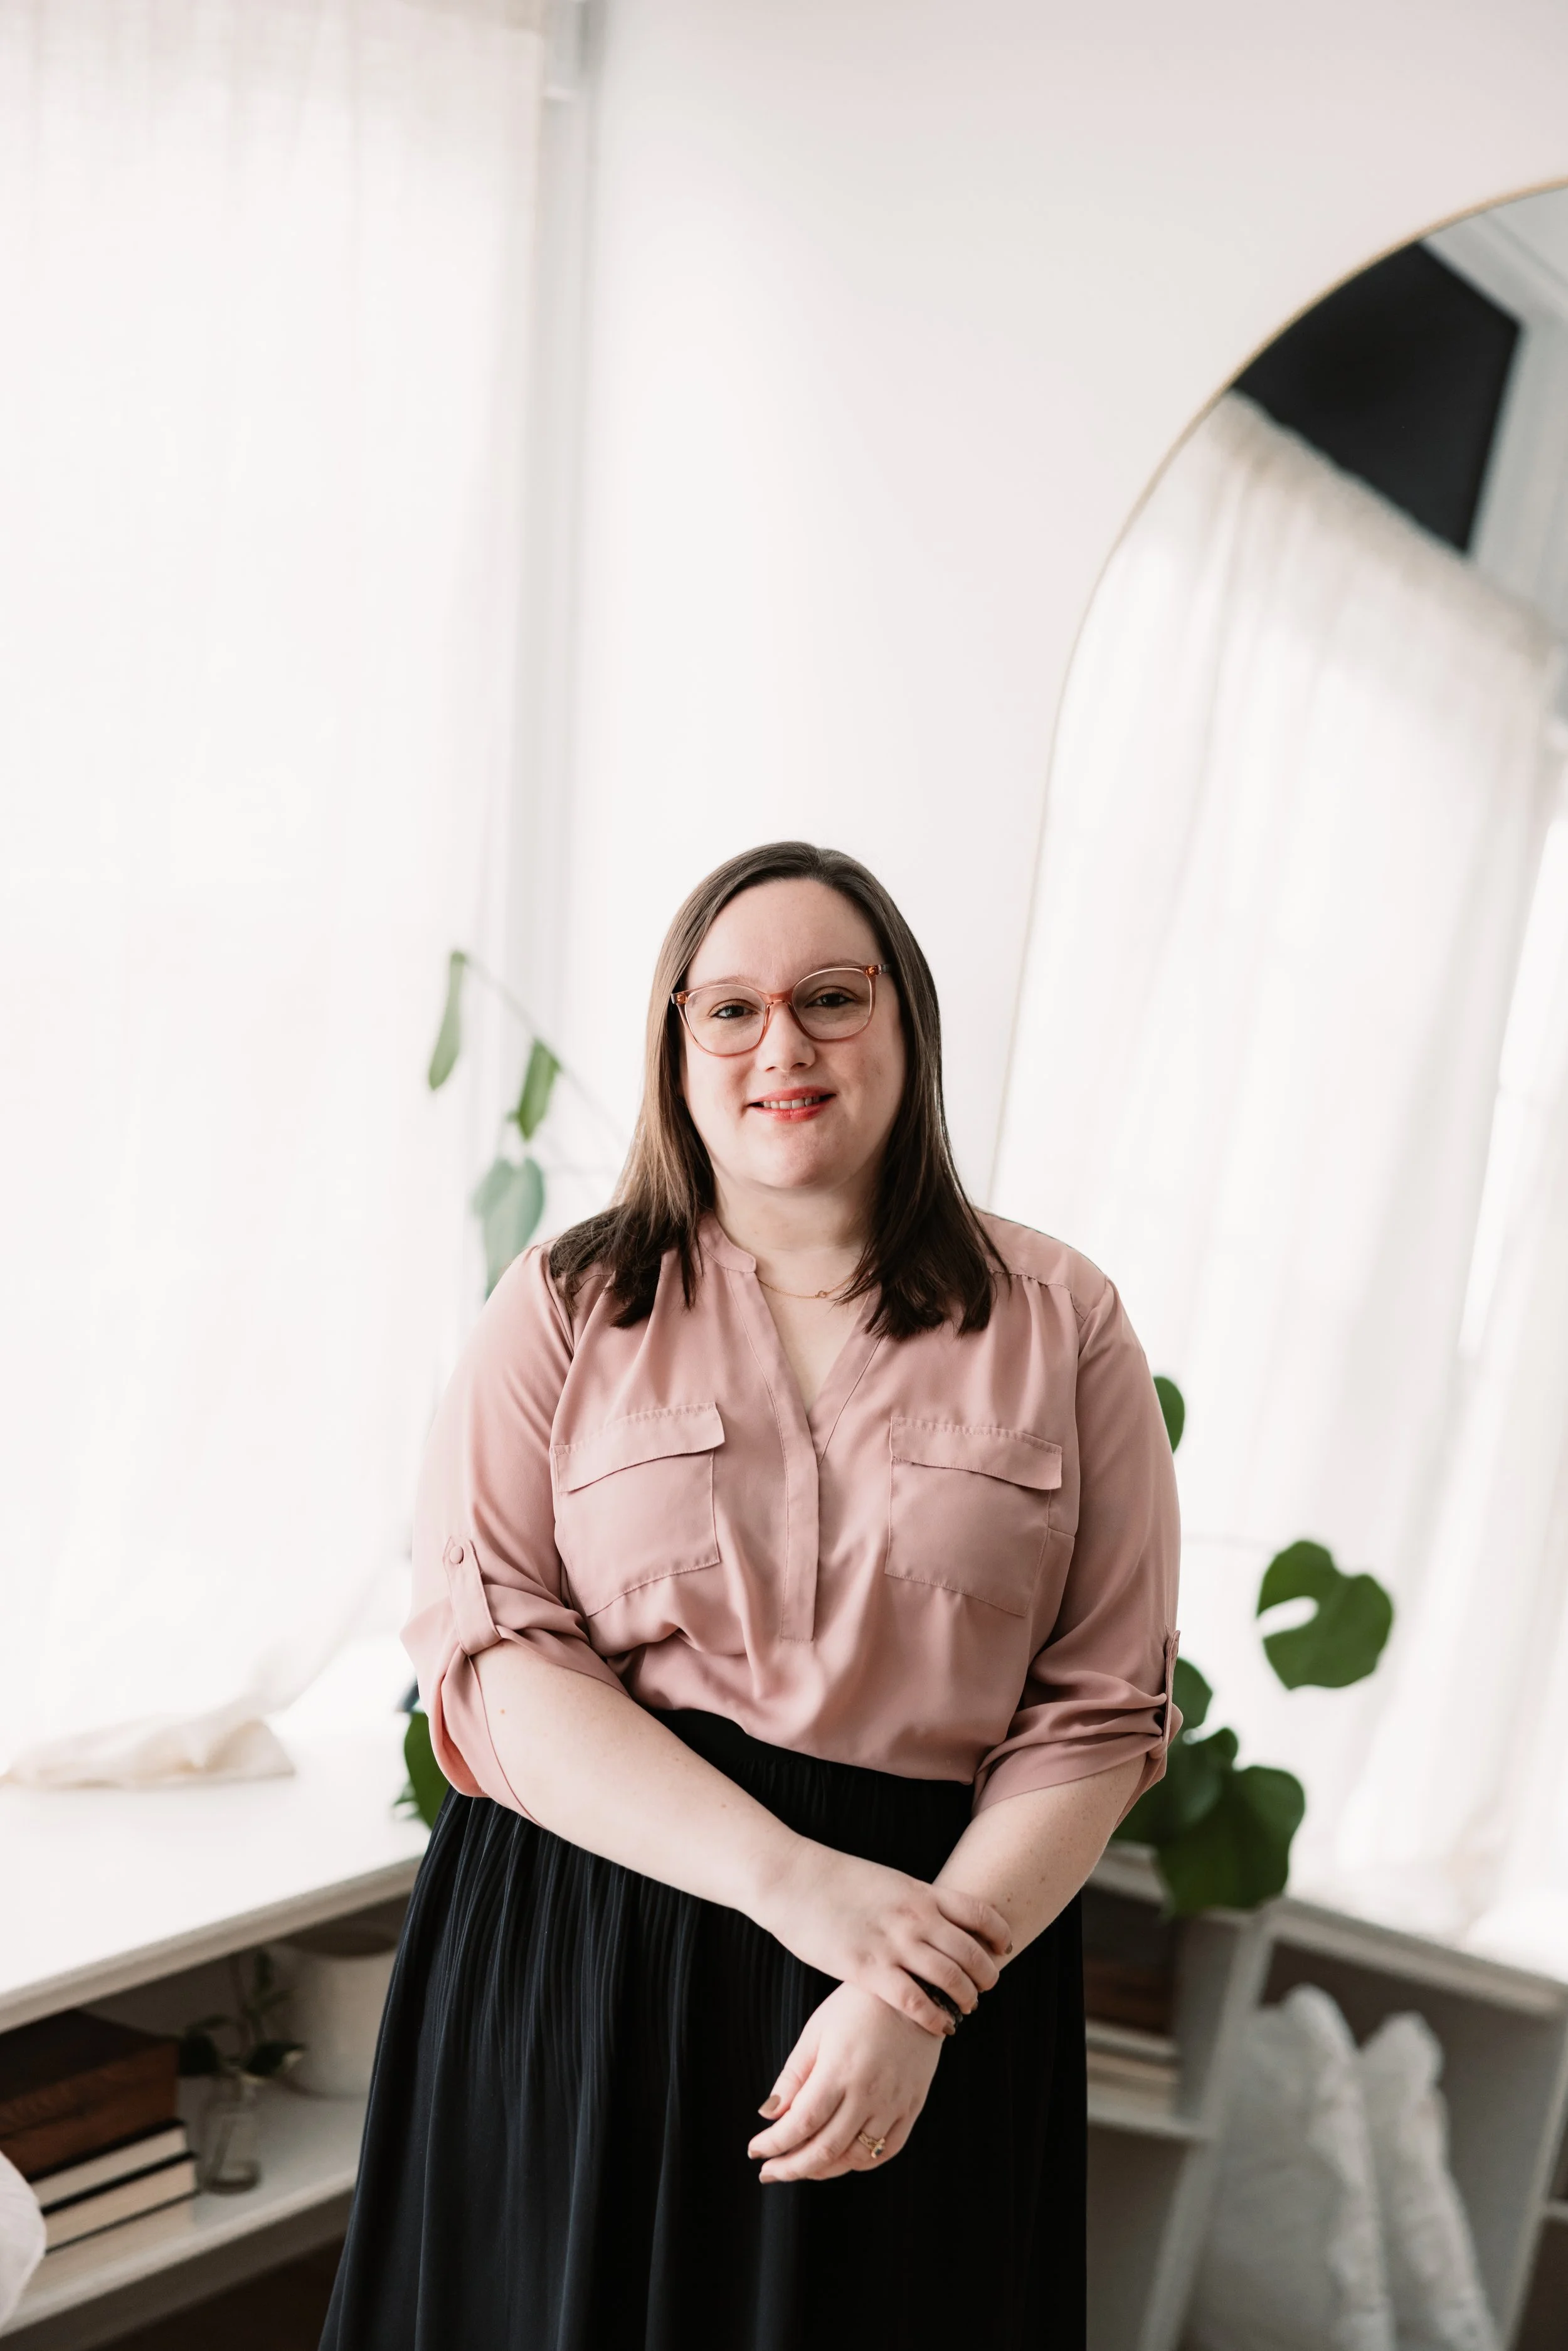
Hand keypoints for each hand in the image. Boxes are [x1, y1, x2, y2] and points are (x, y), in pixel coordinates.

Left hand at [748, 1984, 942, 2181]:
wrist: (914, 1993)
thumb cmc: (857, 2006)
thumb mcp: (817, 2031)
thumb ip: (793, 2076)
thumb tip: (768, 2114)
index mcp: (840, 2070)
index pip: (802, 2123)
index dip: (775, 2144)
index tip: (755, 2151)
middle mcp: (868, 2093)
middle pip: (826, 2149)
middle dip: (791, 2167)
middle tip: (769, 2171)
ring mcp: (894, 2103)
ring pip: (855, 2158)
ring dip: (823, 2170)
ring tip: (801, 2166)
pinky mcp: (912, 2107)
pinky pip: (886, 2150)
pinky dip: (860, 2163)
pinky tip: (841, 2159)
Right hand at [752, 1841, 1008, 2036]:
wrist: (792, 1878)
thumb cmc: (833, 1879)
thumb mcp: (885, 1881)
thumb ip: (912, 1900)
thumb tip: (932, 1917)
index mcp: (921, 1892)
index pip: (980, 1913)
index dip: (999, 1935)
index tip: (1002, 1950)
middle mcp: (916, 1917)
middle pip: (973, 1952)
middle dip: (988, 1975)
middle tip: (985, 1988)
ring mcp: (894, 1944)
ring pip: (951, 1978)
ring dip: (966, 1999)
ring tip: (966, 2009)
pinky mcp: (869, 1969)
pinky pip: (916, 2002)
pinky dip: (935, 2017)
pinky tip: (940, 2027)